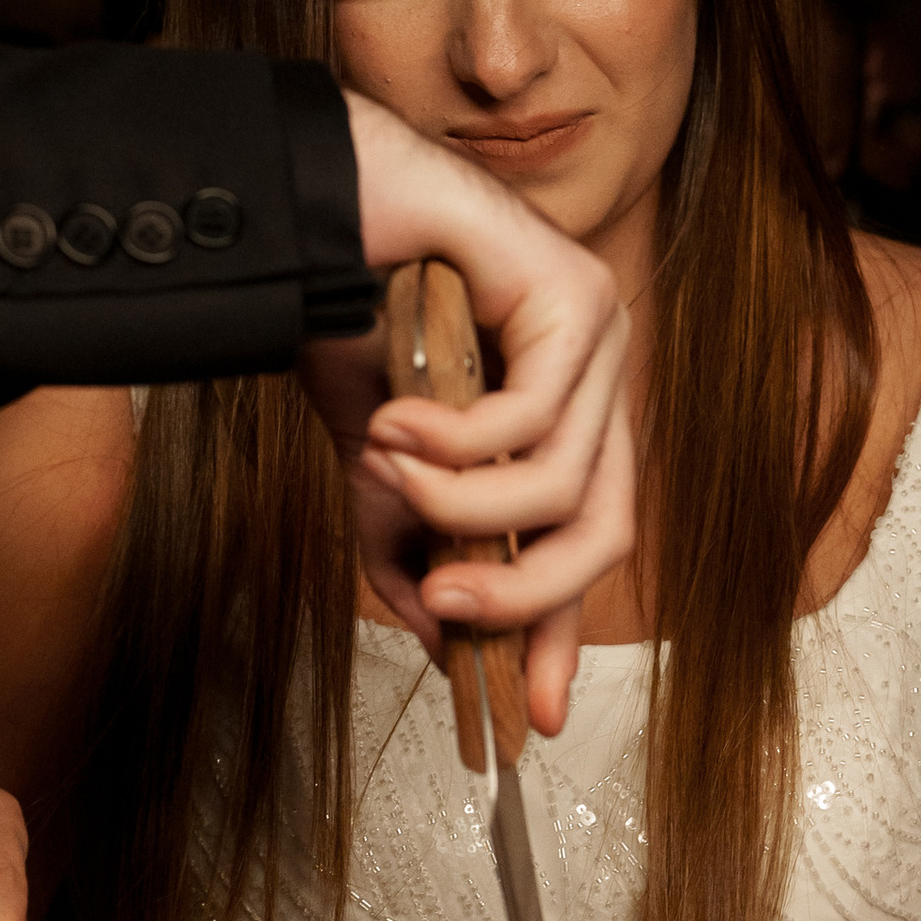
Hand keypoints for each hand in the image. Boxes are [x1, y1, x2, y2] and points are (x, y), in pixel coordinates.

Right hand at [300, 91, 634, 733]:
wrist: (314, 205)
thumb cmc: (349, 311)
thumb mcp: (376, 462)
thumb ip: (411, 542)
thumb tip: (439, 638)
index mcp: (563, 417)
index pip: (586, 542)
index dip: (560, 631)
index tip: (526, 716)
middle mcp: (599, 378)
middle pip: (607, 528)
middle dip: (525, 589)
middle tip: (443, 605)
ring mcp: (598, 332)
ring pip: (566, 480)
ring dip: (462, 504)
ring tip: (381, 469)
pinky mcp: (576, 293)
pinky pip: (536, 416)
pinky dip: (458, 443)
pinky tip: (392, 420)